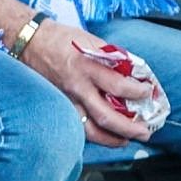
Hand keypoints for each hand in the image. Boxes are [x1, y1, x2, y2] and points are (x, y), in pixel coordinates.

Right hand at [20, 21, 157, 146]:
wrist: (30, 43)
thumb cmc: (63, 39)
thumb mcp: (93, 41)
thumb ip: (112, 57)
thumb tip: (134, 70)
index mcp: (88, 67)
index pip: (118, 86)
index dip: (137, 92)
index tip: (149, 93)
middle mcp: (77, 88)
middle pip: (105, 115)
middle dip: (128, 128)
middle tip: (145, 132)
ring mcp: (66, 101)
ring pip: (89, 129)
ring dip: (110, 139)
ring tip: (125, 141)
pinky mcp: (58, 106)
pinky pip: (76, 126)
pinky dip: (92, 134)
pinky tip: (103, 136)